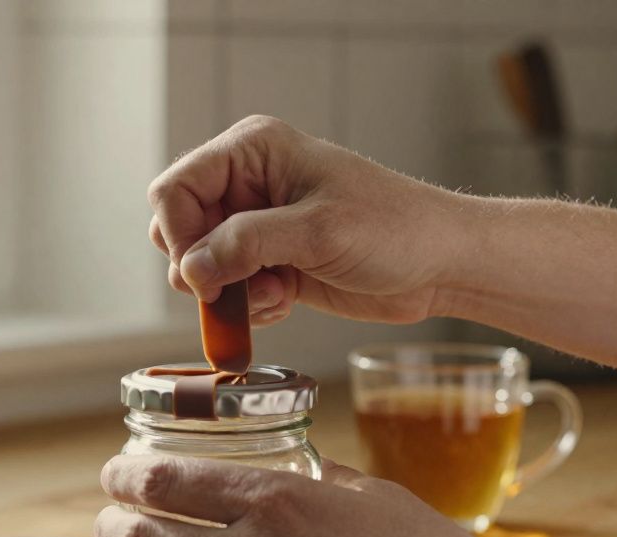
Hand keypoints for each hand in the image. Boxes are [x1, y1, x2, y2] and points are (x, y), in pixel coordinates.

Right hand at [147, 115, 478, 325]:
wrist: (440, 264)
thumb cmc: (394, 229)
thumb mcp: (317, 232)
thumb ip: (246, 245)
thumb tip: (190, 270)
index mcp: (253, 151)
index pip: (175, 190)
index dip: (178, 236)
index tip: (203, 276)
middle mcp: (247, 183)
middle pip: (179, 229)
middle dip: (202, 268)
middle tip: (237, 289)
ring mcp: (258, 224)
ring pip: (200, 266)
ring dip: (230, 292)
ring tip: (276, 293)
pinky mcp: (271, 261)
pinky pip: (230, 289)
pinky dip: (249, 305)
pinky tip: (287, 302)